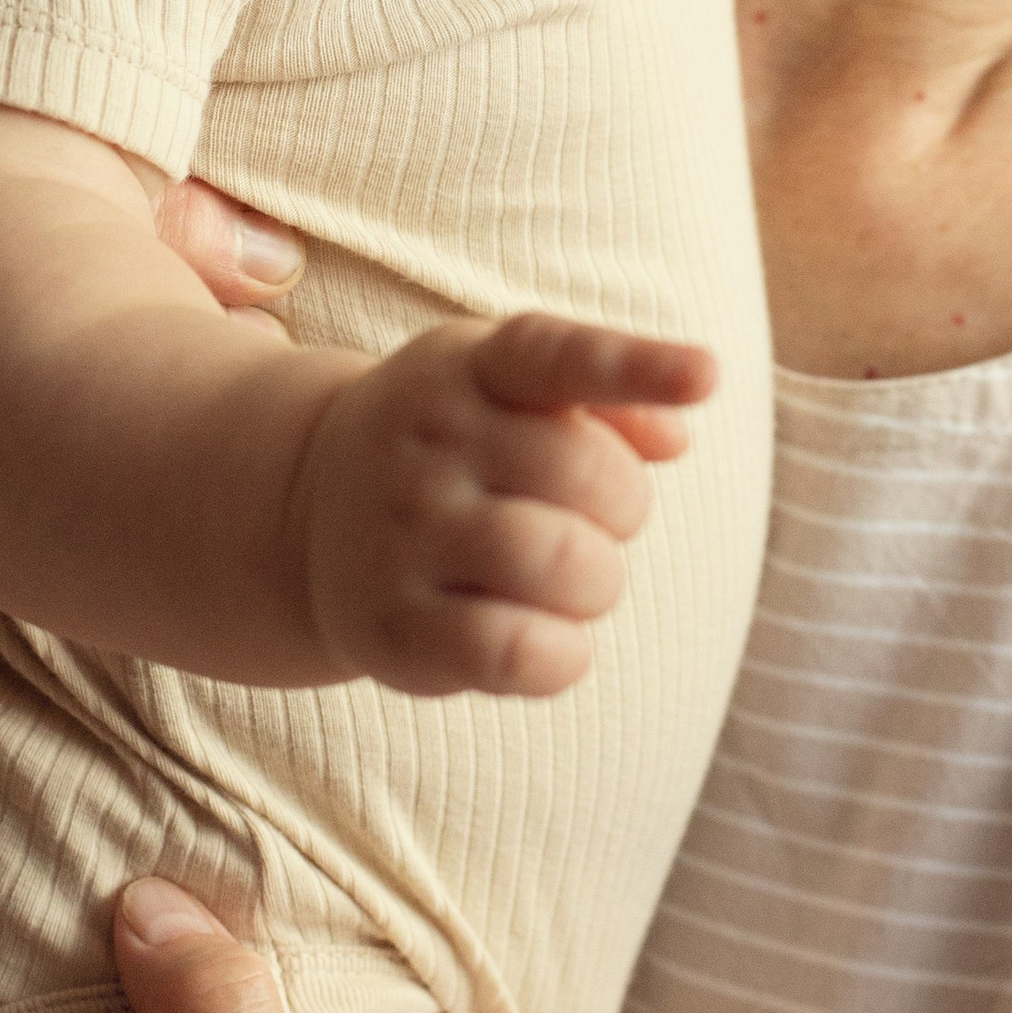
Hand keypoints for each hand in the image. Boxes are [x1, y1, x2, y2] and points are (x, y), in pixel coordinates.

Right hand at [290, 314, 715, 698]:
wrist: (304, 511)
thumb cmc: (453, 446)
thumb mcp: (510, 389)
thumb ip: (604, 394)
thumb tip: (676, 434)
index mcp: (469, 367)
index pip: (556, 356)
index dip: (637, 366)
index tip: (707, 374)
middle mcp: (427, 443)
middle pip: (593, 479)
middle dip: (623, 509)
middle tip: (586, 518)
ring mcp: (402, 535)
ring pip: (569, 567)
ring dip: (598, 585)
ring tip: (568, 580)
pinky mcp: (393, 627)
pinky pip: (522, 654)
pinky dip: (562, 657)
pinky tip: (546, 641)